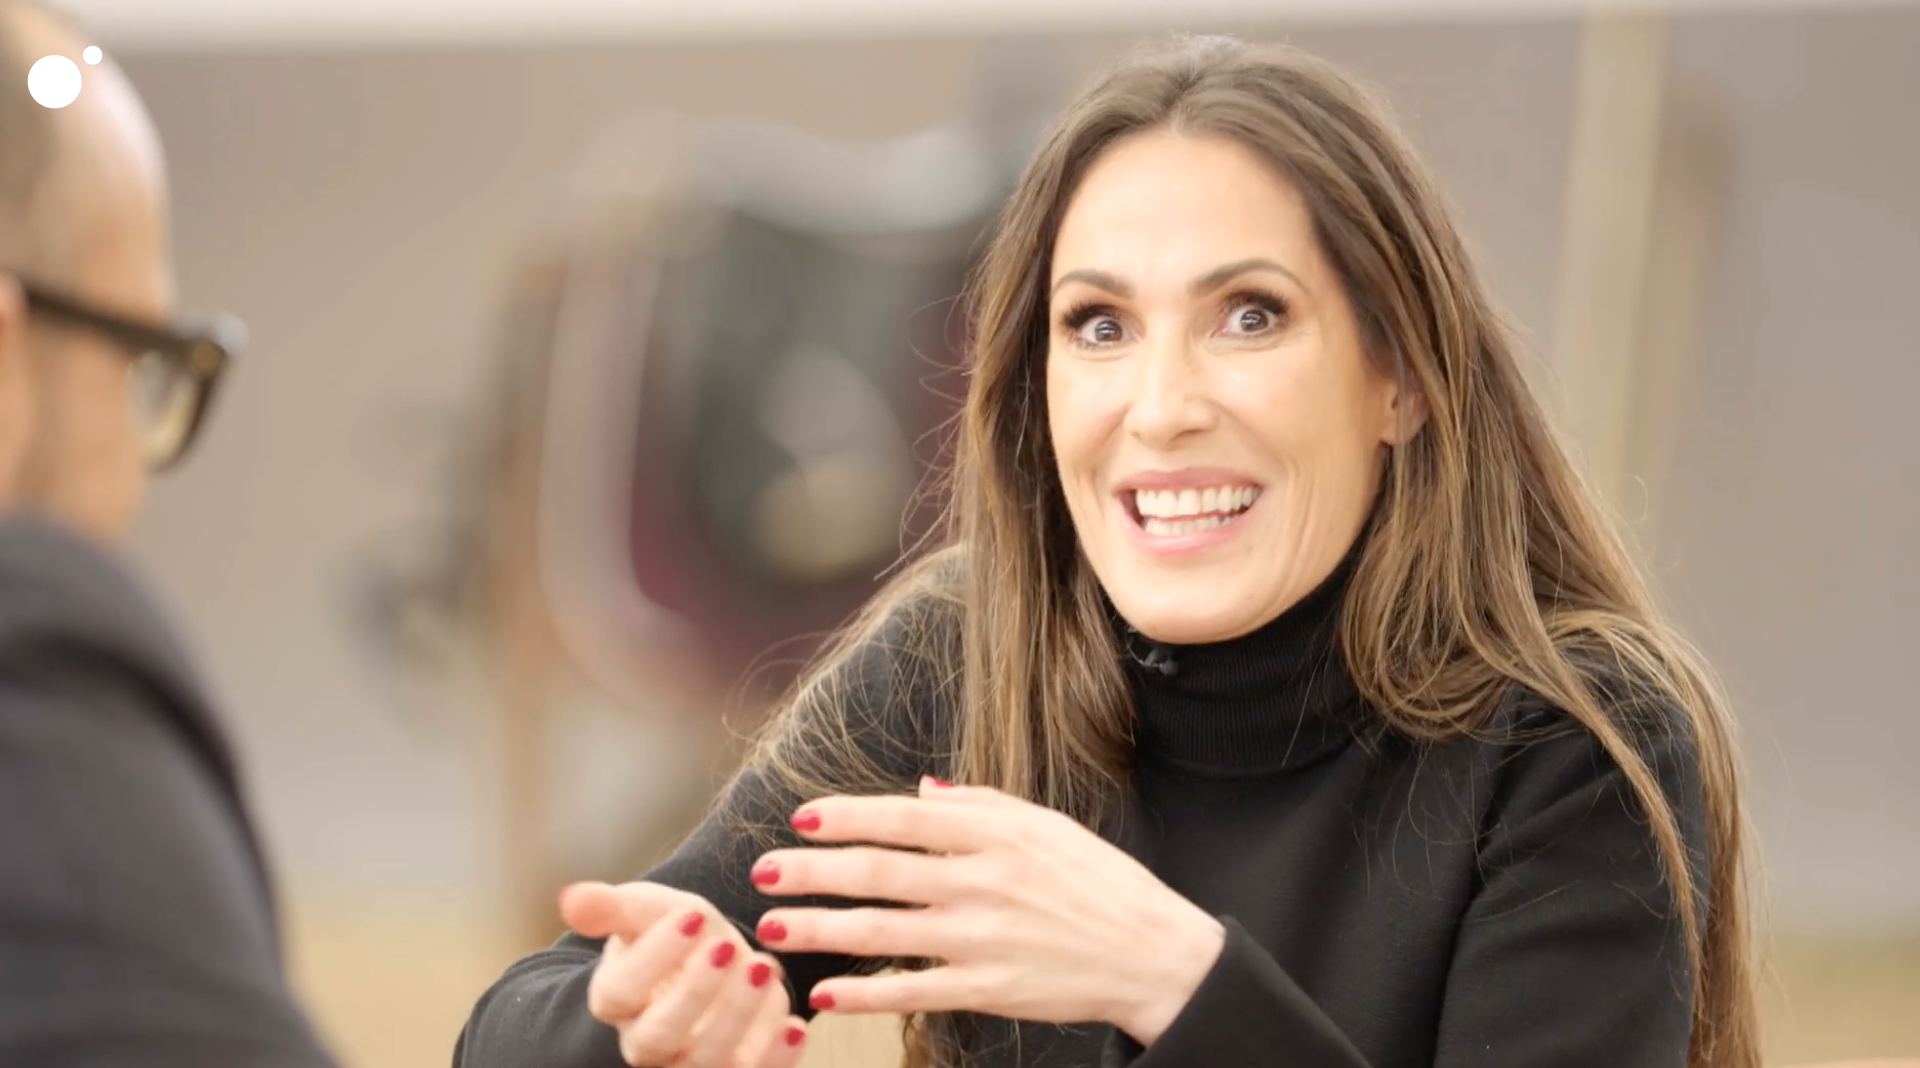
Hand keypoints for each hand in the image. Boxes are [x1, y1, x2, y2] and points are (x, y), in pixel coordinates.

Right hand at [561, 881, 809, 1067]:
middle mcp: (648, 1042)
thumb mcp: (648, 910)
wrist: (718, 960)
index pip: (619, 992)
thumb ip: (613, 907)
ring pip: (706, 1063)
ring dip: (737, 1018)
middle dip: (693, 994)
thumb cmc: (677, 934)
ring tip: (764, 967)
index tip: (690, 916)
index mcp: (618, 1000)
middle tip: (725, 947)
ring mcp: (691, 1064)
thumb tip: (569, 898)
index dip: (652, 958)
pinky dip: (776, 1060)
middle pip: (658, 1038)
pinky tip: (795, 1024)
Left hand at [749, 778, 1225, 1044]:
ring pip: (884, 932)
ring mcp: (983, 939)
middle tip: (762, 870)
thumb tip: (922, 791)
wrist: (1153, 953)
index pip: (905, 819)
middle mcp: (984, 882)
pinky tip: (824, 992)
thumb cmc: (1099, 883)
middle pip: (881, 873)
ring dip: (820, 930)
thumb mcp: (1048, 826)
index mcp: (996, 834)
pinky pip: (913, 992)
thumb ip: (981, 805)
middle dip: (813, 871)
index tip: (801, 818)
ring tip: (772, 928)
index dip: (848, 816)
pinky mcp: (989, 990)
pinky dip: (864, 994)